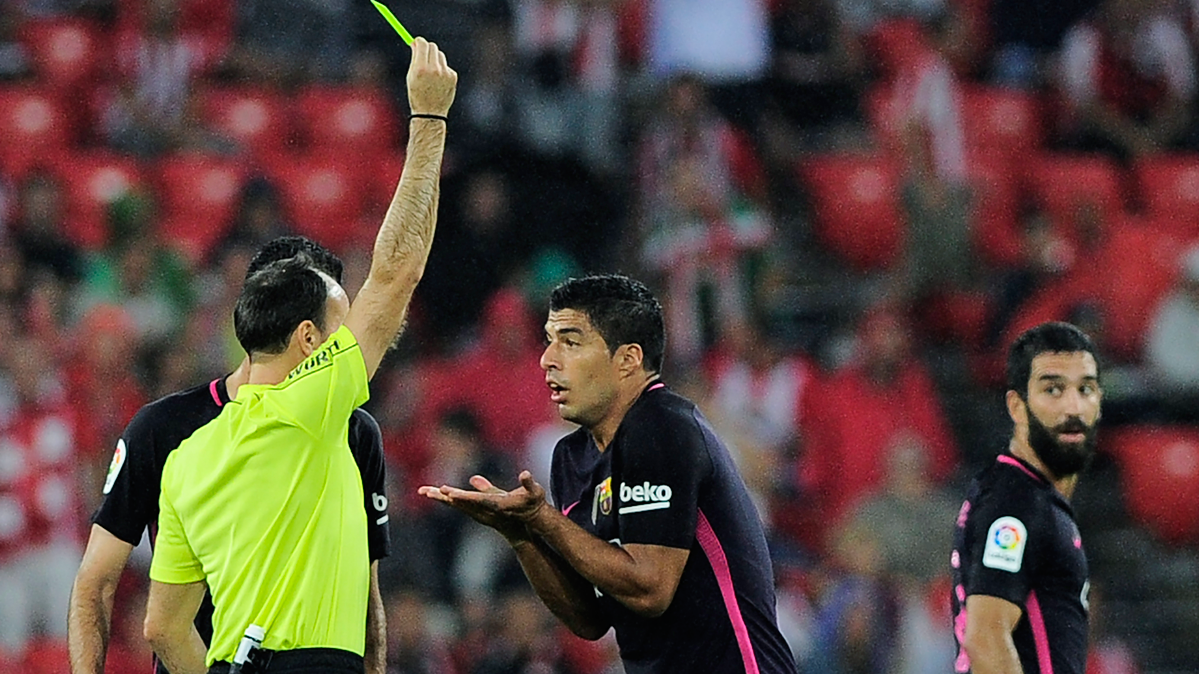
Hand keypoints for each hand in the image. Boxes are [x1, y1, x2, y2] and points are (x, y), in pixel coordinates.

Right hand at [406, 37, 456, 116]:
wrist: (430, 113)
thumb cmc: (417, 94)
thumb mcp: (411, 76)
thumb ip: (415, 58)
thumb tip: (416, 43)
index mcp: (420, 68)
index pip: (423, 44)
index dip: (419, 42)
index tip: (417, 42)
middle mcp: (434, 69)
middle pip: (433, 47)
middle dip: (427, 48)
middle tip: (423, 53)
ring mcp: (445, 73)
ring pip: (440, 56)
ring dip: (435, 60)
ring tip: (431, 74)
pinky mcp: (453, 77)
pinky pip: (446, 66)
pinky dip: (442, 70)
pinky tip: (438, 82)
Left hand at [418, 471, 548, 539]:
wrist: (525, 529)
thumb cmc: (530, 508)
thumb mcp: (531, 493)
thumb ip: (527, 483)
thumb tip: (525, 473)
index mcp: (494, 506)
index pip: (474, 500)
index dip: (461, 496)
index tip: (447, 492)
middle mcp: (482, 511)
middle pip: (458, 503)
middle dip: (441, 496)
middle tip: (424, 491)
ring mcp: (478, 513)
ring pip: (455, 504)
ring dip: (440, 497)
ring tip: (424, 491)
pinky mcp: (477, 512)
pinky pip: (458, 504)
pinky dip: (448, 499)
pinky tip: (441, 494)